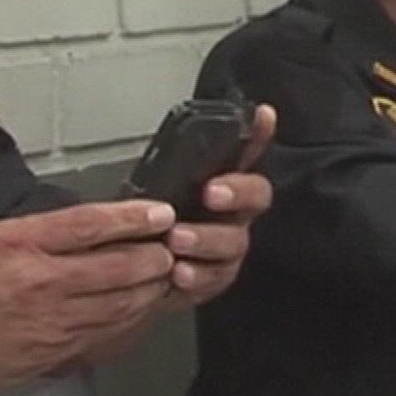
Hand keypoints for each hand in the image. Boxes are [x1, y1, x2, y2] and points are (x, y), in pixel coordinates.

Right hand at [0, 200, 184, 395]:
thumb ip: (45, 231)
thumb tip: (99, 223)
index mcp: (20, 246)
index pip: (89, 226)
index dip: (133, 218)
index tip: (162, 213)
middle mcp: (41, 285)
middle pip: (118, 268)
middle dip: (156, 255)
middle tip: (173, 244)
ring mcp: (54, 323)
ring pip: (124, 302)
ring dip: (153, 286)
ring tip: (167, 270)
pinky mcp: (60, 351)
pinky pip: (112, 331)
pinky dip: (136, 315)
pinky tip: (144, 303)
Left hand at [160, 105, 275, 306]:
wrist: (133, 271)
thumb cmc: (152, 220)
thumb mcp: (158, 181)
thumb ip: (178, 157)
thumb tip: (186, 131)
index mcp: (223, 181)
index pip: (251, 149)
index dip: (261, 133)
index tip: (262, 116)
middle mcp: (236, 212)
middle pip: (256, 197)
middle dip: (237, 192)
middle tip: (212, 193)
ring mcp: (229, 247)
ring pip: (233, 242)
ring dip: (206, 239)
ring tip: (177, 239)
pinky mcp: (215, 279)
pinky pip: (214, 278)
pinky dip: (197, 276)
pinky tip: (179, 272)